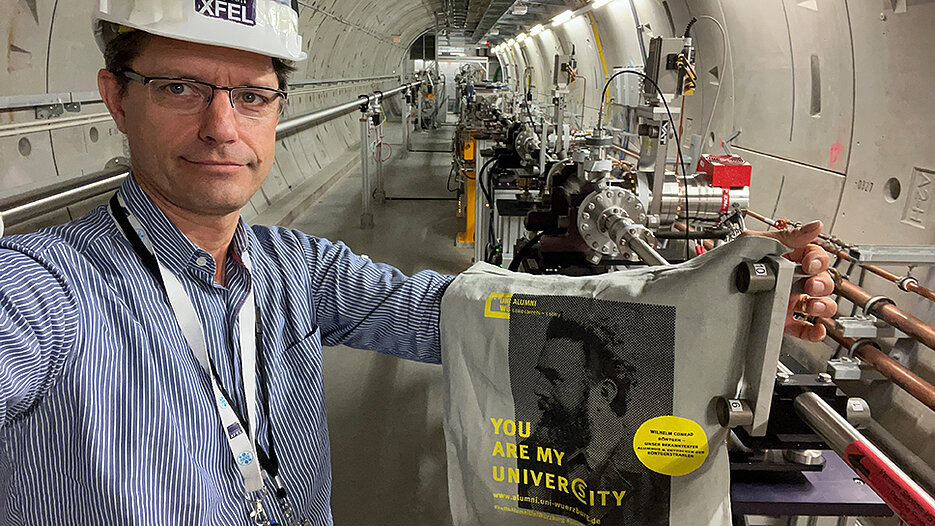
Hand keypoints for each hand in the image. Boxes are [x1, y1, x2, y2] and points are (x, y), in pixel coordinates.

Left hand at [743, 220, 836, 341]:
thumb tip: (814, 226)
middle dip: (821, 284)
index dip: (818, 260)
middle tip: (810, 286)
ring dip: (823, 306)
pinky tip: (816, 329)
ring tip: (814, 306)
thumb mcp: (759, 242)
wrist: (714, 284)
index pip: (816, 258)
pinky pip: (803, 328)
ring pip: (818, 304)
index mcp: (789, 259)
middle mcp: (791, 279)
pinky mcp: (782, 320)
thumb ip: (787, 236)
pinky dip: (814, 331)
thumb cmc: (734, 259)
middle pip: (822, 281)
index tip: (810, 265)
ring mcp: (788, 300)